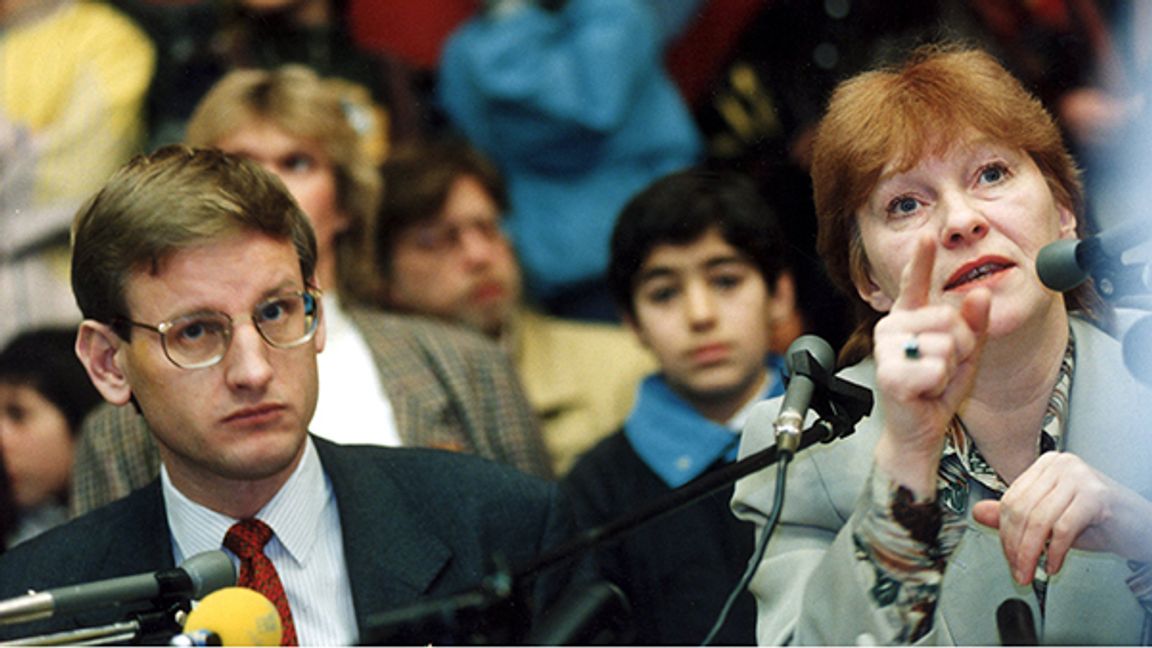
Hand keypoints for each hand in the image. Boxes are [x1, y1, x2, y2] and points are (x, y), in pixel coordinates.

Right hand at [872, 236, 990, 495]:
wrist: (917, 430)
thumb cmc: (936, 389)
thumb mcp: (964, 353)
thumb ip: (973, 324)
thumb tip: (980, 294)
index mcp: (909, 317)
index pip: (914, 282)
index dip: (921, 259)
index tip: (928, 236)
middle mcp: (892, 327)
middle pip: (948, 318)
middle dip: (959, 345)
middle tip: (943, 367)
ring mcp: (887, 349)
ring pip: (944, 344)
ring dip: (949, 367)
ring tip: (933, 380)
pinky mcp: (888, 374)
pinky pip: (934, 368)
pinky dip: (939, 384)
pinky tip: (924, 392)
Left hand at [972, 452, 1151, 583]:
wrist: (1141, 527)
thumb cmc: (1099, 521)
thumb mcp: (1050, 518)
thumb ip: (1016, 515)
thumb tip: (979, 512)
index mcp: (1046, 465)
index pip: (1011, 499)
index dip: (1004, 533)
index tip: (1008, 557)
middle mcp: (1060, 465)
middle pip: (1021, 509)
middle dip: (1015, 546)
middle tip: (1018, 570)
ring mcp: (1078, 477)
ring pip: (1038, 520)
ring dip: (1030, 553)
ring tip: (1031, 571)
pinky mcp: (1095, 495)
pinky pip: (1062, 528)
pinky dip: (1054, 552)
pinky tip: (1053, 565)